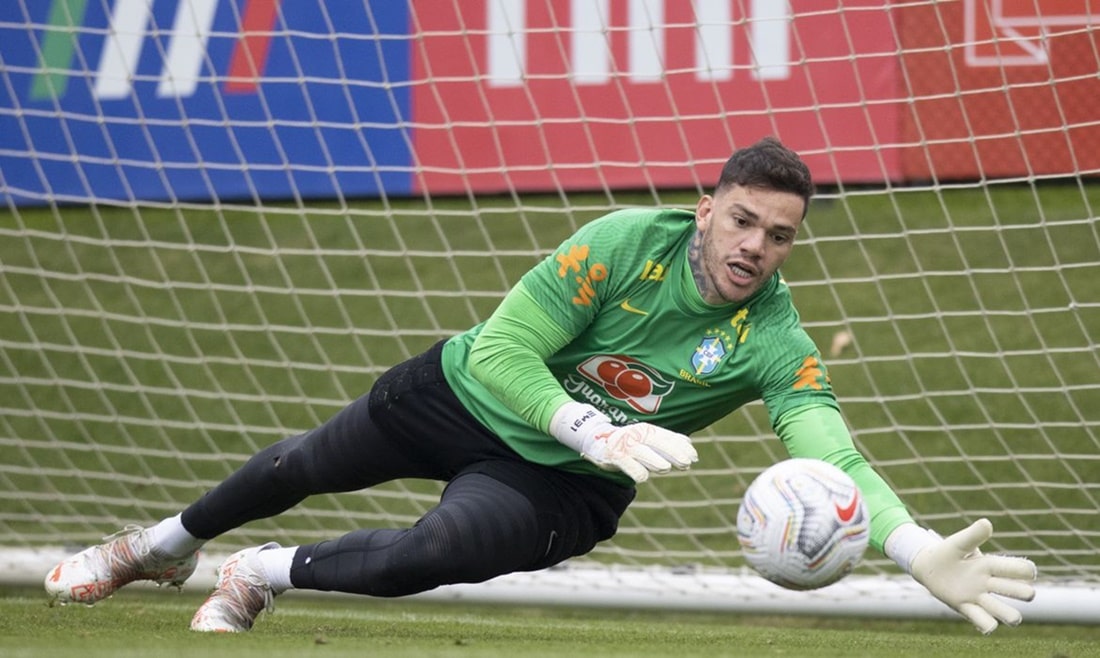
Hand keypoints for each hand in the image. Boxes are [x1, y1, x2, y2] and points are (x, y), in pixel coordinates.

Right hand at [549, 402, 697, 482]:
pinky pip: (626, 464)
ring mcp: (625, 445)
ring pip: (642, 452)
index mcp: (646, 430)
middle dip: (672, 452)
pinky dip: (635, 471)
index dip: (680, 446)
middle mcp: (636, 435)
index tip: (694, 457)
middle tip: (687, 464)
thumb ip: (665, 441)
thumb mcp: (645, 438)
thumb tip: (688, 443)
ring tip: (666, 468)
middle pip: (657, 442)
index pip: (667, 436)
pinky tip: (643, 477)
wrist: (595, 438)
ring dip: (654, 460)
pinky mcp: (613, 455)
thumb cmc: (626, 441)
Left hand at [909, 518, 1036, 633]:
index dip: (1026, 570)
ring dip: (1009, 615)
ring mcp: (977, 597)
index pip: (1016, 569)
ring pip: (1001, 609)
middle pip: (1015, 590)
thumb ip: (972, 535)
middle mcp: (988, 583)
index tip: (1030, 571)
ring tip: (1014, 618)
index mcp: (989, 565)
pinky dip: (986, 624)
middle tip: (1027, 593)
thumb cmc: (947, 552)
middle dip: (1023, 592)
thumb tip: (987, 523)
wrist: (927, 567)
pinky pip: (980, 619)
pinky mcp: (964, 607)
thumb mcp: (958, 543)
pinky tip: (988, 625)